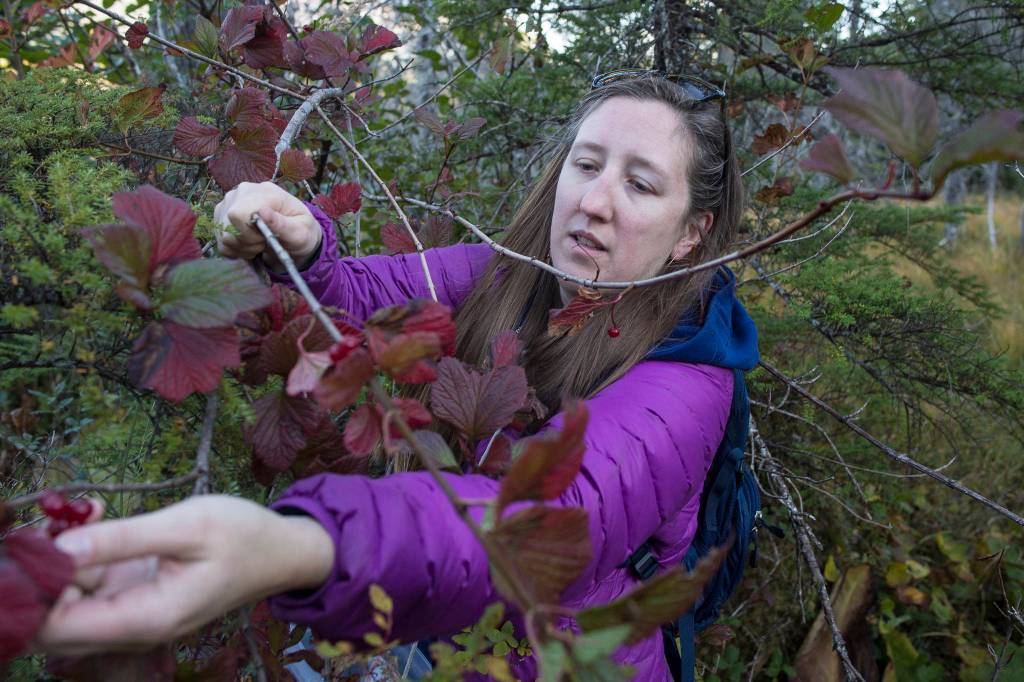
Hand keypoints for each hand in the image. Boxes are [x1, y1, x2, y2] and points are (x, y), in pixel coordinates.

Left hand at [35, 495, 333, 655]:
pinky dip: (83, 558)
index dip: (38, 589)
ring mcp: (134, 617)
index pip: (57, 627)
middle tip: (59, 521)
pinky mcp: (137, 601)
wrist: (283, 552)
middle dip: (43, 575)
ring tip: (82, 514)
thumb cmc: (244, 536)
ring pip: (68, 606)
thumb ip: (123, 539)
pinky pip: (91, 591)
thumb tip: (59, 546)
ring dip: (61, 563)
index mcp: (147, 617)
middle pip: (53, 625)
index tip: (46, 539)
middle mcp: (134, 629)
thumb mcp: (188, 525)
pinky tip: (100, 520)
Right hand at [214, 181, 321, 269]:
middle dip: (248, 242)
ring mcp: (228, 203)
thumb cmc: (301, 231)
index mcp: (264, 191)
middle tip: (265, 242)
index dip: (250, 233)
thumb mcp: (300, 232)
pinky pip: (221, 243)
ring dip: (243, 248)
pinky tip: (250, 245)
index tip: (266, 238)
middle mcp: (242, 192)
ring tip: (260, 244)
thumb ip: (283, 224)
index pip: (240, 213)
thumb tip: (263, 212)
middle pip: (229, 225)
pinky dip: (236, 250)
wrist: (294, 235)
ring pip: (224, 236)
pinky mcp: (221, 217)